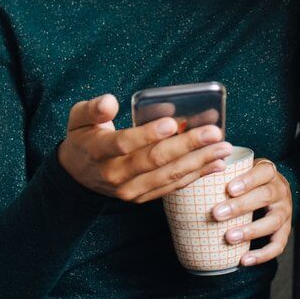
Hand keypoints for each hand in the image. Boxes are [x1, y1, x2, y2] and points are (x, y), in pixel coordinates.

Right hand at [58, 93, 232, 202]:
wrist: (76, 176)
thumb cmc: (83, 137)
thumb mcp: (78, 117)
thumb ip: (93, 109)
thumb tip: (110, 101)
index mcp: (98, 151)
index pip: (124, 144)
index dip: (147, 134)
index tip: (171, 122)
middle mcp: (115, 175)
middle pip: (154, 161)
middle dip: (187, 146)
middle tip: (214, 133)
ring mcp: (130, 190)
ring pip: (167, 177)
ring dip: (198, 162)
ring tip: (223, 148)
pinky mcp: (142, 197)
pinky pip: (171, 187)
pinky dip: (195, 176)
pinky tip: (216, 165)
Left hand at [211, 158, 291, 265]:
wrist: (273, 192)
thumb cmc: (250, 181)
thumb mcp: (243, 170)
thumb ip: (228, 170)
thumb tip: (199, 173)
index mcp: (270, 173)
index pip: (264, 172)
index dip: (248, 180)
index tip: (229, 189)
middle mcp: (281, 191)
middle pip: (265, 196)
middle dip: (240, 206)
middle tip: (217, 213)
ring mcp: (285, 211)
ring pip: (273, 221)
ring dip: (250, 231)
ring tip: (229, 237)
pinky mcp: (285, 231)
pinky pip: (278, 245)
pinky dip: (262, 254)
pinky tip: (244, 260)